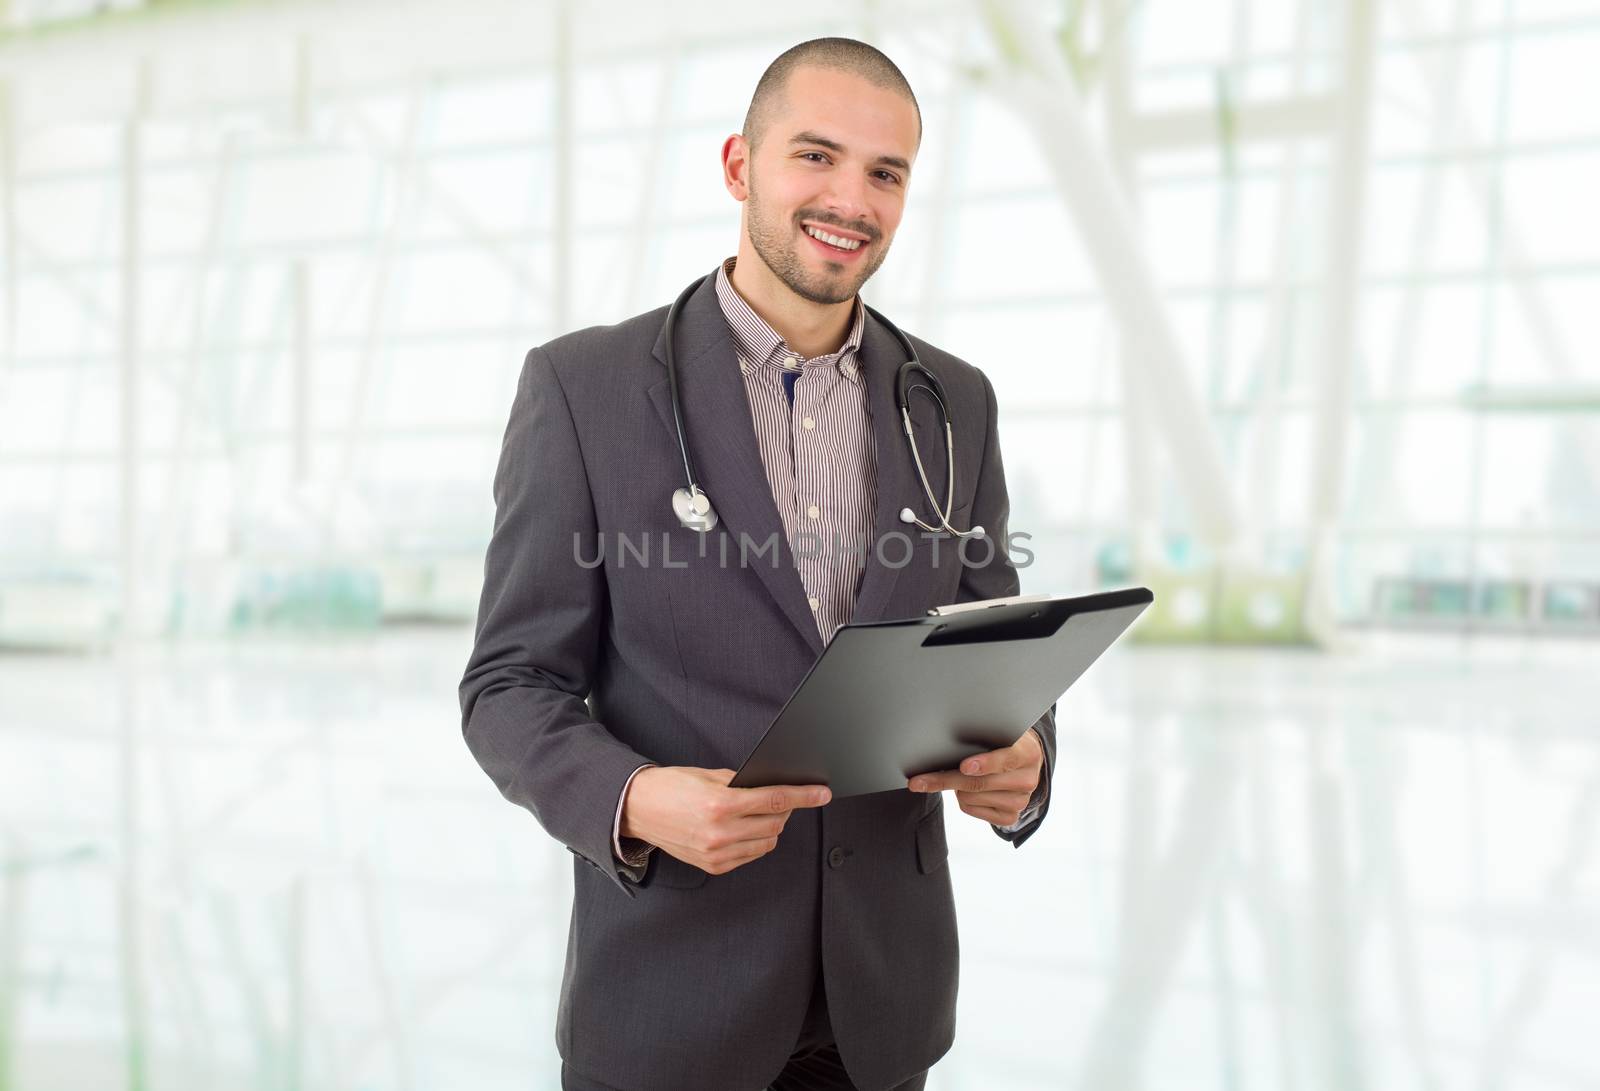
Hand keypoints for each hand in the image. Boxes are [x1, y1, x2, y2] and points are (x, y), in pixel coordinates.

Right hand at [620, 766, 830, 875]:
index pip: (775, 800)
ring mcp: (717, 853)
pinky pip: (750, 855)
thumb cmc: (671, 787)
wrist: (638, 809)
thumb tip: (772, 787)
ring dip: (772, 828)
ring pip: (767, 843)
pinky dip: (755, 842)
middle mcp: (720, 832)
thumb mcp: (708, 775)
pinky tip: (745, 829)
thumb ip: (742, 783)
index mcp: (720, 804)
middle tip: (782, 799)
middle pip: (775, 824)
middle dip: (786, 810)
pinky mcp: (713, 866)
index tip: (822, 794)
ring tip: (760, 814)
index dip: (804, 796)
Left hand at [906, 728, 1043, 825]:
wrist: (1023, 761)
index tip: (964, 766)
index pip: (1005, 758)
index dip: (984, 763)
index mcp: (1028, 753)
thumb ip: (981, 736)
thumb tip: (944, 742)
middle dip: (945, 779)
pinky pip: (970, 809)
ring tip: (962, 774)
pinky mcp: (1010, 817)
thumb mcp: (999, 732)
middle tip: (918, 781)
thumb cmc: (1003, 741)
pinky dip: (961, 799)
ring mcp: (1020, 801)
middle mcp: (1028, 780)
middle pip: (979, 783)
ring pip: (970, 797)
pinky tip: (967, 788)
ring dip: (956, 787)